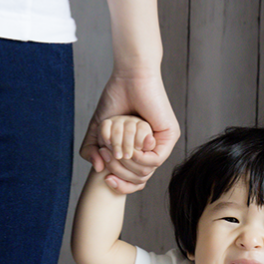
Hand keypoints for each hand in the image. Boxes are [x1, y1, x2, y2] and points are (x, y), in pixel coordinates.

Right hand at [81, 67, 179, 192]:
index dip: (121, 186)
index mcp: (139, 151)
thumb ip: (92, 150)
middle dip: (121, 173)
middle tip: (110, 158)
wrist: (129, 77)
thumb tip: (99, 169)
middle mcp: (152, 149)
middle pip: (140, 179)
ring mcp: (163, 143)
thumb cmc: (115, 99)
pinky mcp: (170, 135)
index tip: (107, 180)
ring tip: (117, 150)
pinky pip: (155, 160)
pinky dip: (139, 157)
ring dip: (127, 163)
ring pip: (147, 171)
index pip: (135, 181)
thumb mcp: (99, 130)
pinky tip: (130, 149)